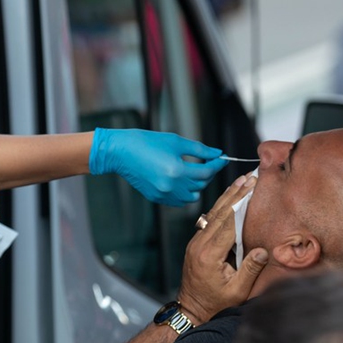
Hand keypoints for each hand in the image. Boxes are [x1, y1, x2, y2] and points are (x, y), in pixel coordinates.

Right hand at [88, 128, 227, 206]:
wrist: (120, 152)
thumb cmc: (145, 142)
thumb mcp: (175, 141)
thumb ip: (199, 149)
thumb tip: (216, 153)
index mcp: (177, 170)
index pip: (206, 172)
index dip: (216, 164)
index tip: (222, 158)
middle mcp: (171, 186)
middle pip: (200, 184)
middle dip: (208, 172)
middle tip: (208, 161)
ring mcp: (163, 194)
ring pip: (191, 196)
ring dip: (197, 185)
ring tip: (194, 172)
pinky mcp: (156, 197)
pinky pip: (178, 200)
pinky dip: (185, 192)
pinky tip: (182, 181)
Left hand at [177, 173, 266, 323]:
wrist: (191, 310)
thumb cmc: (216, 303)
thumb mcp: (237, 291)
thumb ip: (250, 269)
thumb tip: (263, 250)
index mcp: (210, 254)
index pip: (229, 223)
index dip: (242, 204)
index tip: (253, 188)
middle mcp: (200, 244)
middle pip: (220, 213)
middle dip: (237, 193)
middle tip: (251, 177)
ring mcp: (195, 242)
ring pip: (213, 214)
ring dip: (228, 197)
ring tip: (241, 181)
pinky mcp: (196, 243)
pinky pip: (209, 221)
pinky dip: (221, 208)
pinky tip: (230, 198)